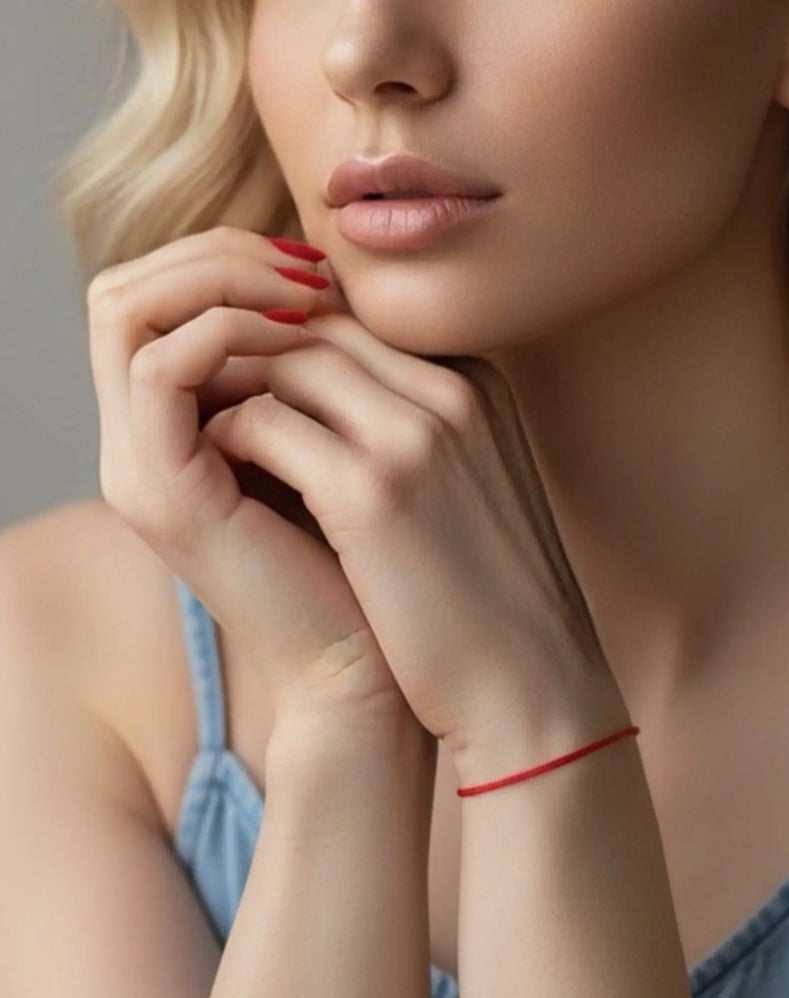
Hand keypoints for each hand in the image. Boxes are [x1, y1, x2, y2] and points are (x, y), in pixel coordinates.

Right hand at [87, 225, 426, 768]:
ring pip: (128, 310)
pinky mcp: (163, 496)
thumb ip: (315, 373)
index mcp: (179, 430)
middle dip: (218, 253)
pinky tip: (302, 338)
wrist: (369, 666)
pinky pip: (162, 369)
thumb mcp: (341, 442)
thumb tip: (333, 282)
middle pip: (129, 288)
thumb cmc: (372, 559)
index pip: (158, 297)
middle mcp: (142, 443)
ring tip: (308, 293)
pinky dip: (229, 332)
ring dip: (220, 278)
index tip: (323, 266)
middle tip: (307, 265)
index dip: (231, 258)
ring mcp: (142, 469)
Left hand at [196, 301, 630, 778]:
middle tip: (204, 393)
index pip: (355, 325)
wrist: (533, 683)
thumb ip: (416, 430)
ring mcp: (417, 434)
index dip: (290, 344)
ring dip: (230, 388)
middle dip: (250, 350)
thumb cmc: (492, 595)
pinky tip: (218, 469)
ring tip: (202, 428)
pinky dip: (229, 436)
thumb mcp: (470, 485)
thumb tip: (332, 407)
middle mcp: (453, 390)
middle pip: (316, 326)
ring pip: (284, 360)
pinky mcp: (375, 490)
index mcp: (478, 384)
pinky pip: (264, 423)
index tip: (248, 380)